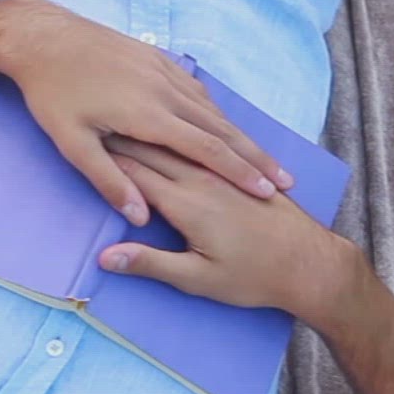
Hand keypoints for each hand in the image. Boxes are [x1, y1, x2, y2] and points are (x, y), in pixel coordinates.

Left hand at [0, 0, 288, 224]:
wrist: (42, 35)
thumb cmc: (51, 92)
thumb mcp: (71, 143)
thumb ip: (108, 180)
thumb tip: (139, 216)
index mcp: (147, 114)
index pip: (206, 150)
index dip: (239, 172)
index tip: (268, 192)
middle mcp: (164, 89)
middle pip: (221, 129)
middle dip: (254, 157)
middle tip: (284, 182)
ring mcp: (162, 69)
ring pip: (212, 107)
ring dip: (239, 134)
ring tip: (263, 159)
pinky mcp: (156, 57)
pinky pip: (196, 87)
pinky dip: (216, 109)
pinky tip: (224, 122)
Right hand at [96, 138, 361, 320]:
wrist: (312, 266)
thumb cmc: (252, 277)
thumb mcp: (198, 279)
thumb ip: (150, 264)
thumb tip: (105, 257)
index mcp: (186, 202)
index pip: (133, 171)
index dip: (104, 155)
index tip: (80, 138)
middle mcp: (201, 179)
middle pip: (151, 149)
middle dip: (119, 134)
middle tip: (92, 118)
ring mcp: (221, 173)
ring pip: (176, 141)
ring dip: (146, 128)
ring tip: (120, 114)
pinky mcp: (234, 173)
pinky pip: (203, 142)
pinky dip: (179, 130)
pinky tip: (168, 120)